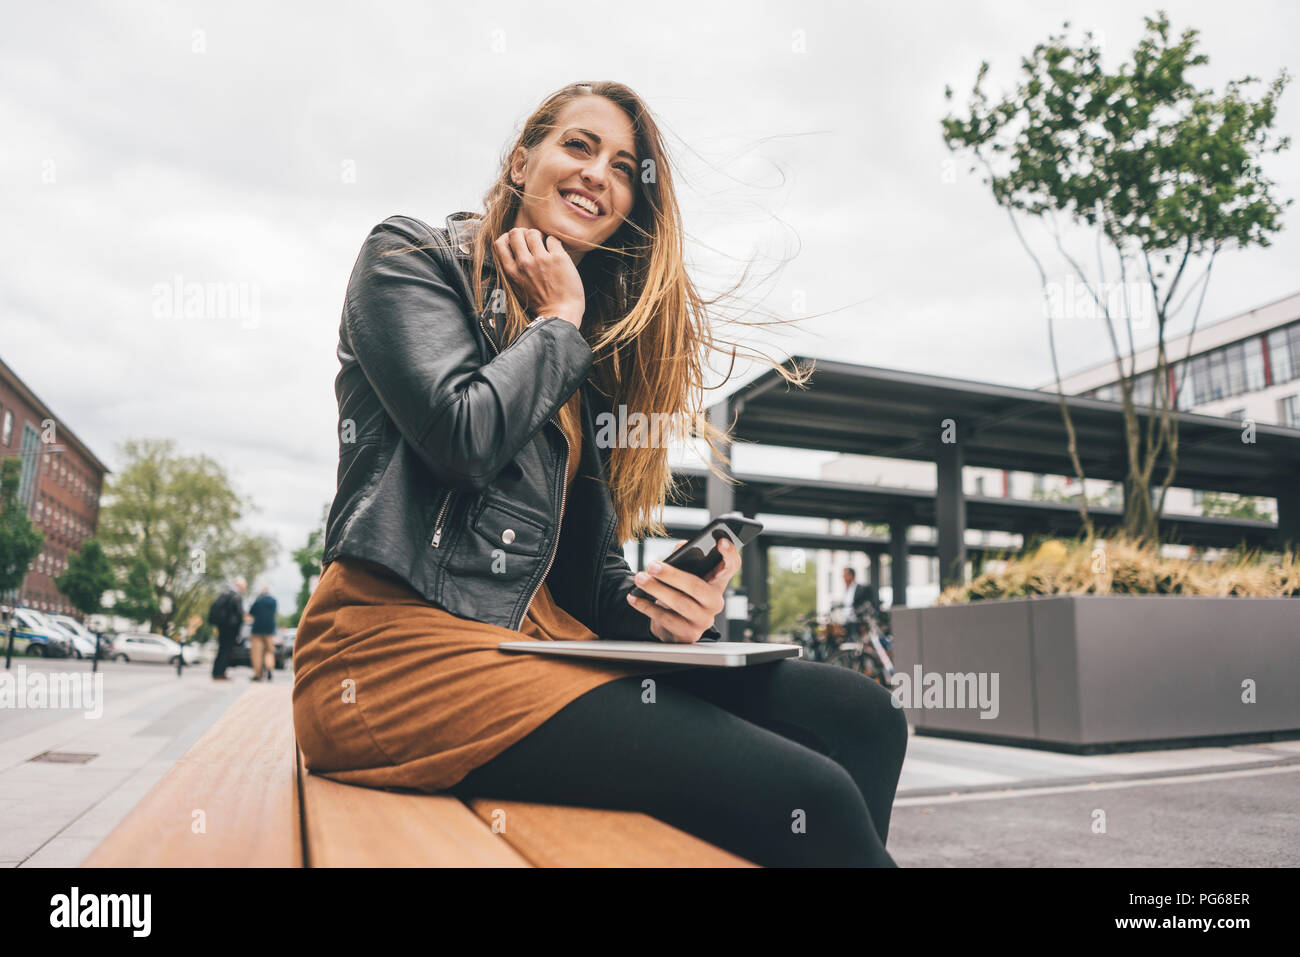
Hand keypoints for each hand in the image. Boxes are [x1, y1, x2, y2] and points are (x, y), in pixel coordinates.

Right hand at [493, 227, 585, 329]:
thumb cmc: (540, 305)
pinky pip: (552, 239)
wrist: (560, 314)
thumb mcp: (518, 289)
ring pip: (533, 233)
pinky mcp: (558, 258)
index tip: (516, 241)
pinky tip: (557, 252)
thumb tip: (512, 253)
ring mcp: (541, 260)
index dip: (507, 238)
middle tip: (532, 240)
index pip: (499, 243)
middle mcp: (524, 264)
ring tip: (545, 245)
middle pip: (515, 233)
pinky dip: (554, 243)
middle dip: (523, 233)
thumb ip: (513, 272)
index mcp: (512, 272)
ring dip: (539, 236)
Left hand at [626, 537, 740, 642]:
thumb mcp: (685, 575)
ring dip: (656, 590)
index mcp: (718, 582)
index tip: (720, 541)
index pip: (732, 566)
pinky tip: (635, 597)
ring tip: (639, 579)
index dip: (729, 553)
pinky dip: (647, 607)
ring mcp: (704, 620)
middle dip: (672, 575)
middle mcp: (715, 602)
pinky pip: (666, 618)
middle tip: (652, 566)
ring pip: (680, 603)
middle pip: (697, 587)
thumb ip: (685, 557)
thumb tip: (682, 547)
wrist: (673, 626)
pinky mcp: (688, 634)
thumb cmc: (680, 594)